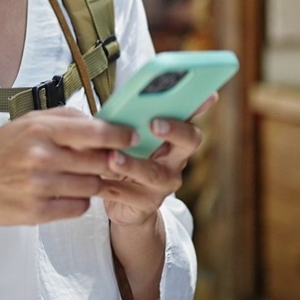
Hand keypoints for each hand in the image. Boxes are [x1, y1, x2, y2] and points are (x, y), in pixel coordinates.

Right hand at [0, 107, 136, 231]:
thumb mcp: (23, 124)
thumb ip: (62, 119)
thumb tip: (100, 119)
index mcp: (39, 130)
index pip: (95, 132)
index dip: (120, 135)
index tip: (133, 137)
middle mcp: (40, 157)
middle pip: (98, 162)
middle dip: (109, 162)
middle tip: (112, 161)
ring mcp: (39, 187)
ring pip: (91, 186)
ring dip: (94, 183)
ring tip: (84, 177)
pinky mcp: (37, 212)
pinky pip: (78, 207)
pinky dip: (79, 201)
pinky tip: (66, 193)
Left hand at [98, 93, 216, 226]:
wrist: (122, 203)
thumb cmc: (124, 158)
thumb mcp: (127, 139)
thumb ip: (127, 121)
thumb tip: (118, 100)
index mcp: (173, 140)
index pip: (190, 118)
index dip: (198, 107)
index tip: (205, 95)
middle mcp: (175, 161)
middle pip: (187, 142)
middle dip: (174, 130)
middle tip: (155, 123)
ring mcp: (164, 185)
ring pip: (153, 172)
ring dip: (132, 164)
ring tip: (113, 157)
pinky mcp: (146, 204)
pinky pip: (128, 194)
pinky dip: (109, 185)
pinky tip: (94, 179)